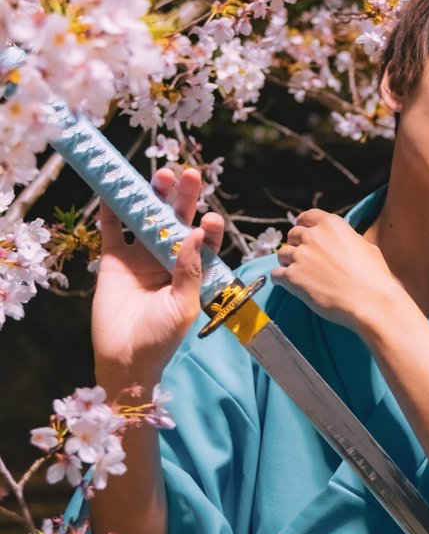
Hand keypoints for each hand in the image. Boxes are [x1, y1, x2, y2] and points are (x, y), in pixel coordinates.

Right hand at [91, 167, 223, 393]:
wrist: (126, 358)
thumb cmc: (162, 337)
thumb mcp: (184, 306)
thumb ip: (190, 270)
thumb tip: (196, 232)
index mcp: (192, 270)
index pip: (203, 240)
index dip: (209, 227)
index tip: (211, 218)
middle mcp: (168, 258)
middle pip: (177, 219)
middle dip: (183, 197)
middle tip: (188, 175)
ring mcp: (140, 256)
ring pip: (147, 217)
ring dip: (152, 195)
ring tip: (160, 175)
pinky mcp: (114, 258)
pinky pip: (112, 228)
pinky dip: (111, 207)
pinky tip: (114, 187)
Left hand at [271, 209, 397, 332]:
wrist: (369, 300)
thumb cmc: (373, 276)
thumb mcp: (365, 246)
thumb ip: (347, 240)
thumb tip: (342, 245)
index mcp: (331, 224)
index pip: (307, 217)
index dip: (303, 225)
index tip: (302, 233)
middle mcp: (312, 236)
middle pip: (292, 235)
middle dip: (295, 245)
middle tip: (303, 258)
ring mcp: (300, 256)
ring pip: (282, 254)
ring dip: (288, 263)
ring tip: (298, 274)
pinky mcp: (292, 277)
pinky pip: (276, 274)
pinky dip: (280, 279)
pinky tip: (288, 284)